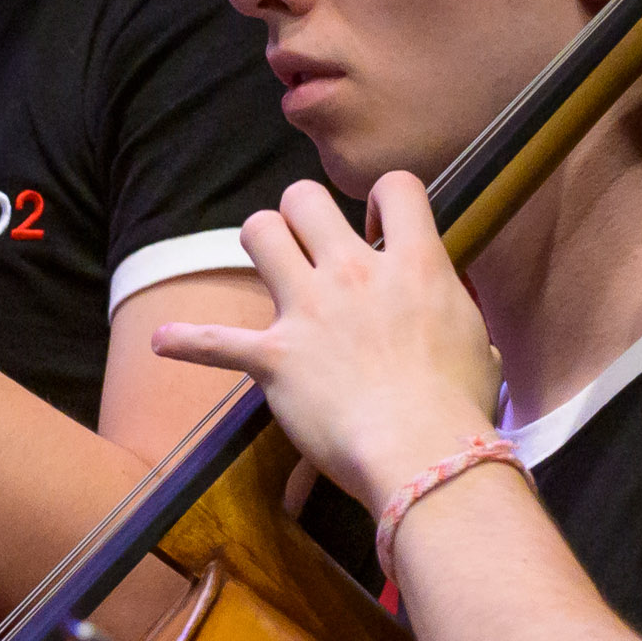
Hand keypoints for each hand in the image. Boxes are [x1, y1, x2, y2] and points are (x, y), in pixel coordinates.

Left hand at [149, 176, 496, 509]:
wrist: (425, 455)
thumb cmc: (458, 409)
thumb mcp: (478, 344)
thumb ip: (456, 319)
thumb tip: (463, 331)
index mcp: (414, 265)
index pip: (397, 186)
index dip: (386, 199)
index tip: (382, 226)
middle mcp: (354, 273)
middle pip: (305, 198)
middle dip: (304, 212)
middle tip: (312, 243)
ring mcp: (309, 311)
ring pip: (259, 232)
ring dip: (261, 242)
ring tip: (269, 264)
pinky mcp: (274, 357)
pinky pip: (214, 342)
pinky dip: (186, 343)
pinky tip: (163, 343)